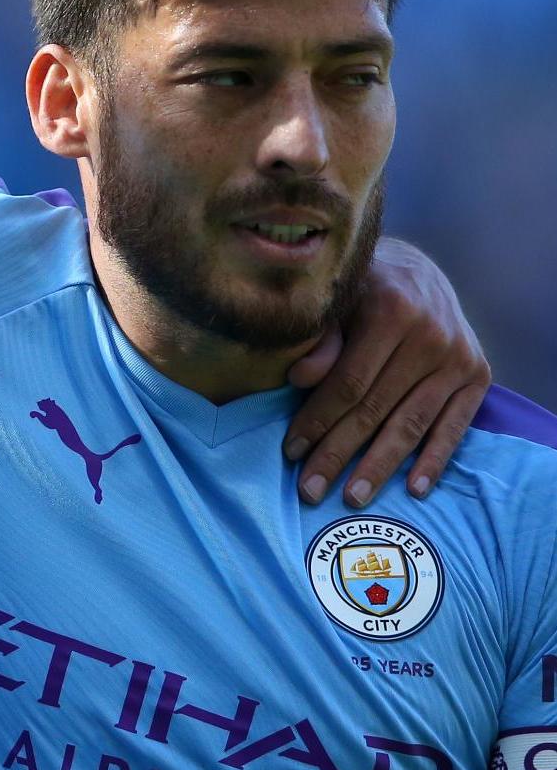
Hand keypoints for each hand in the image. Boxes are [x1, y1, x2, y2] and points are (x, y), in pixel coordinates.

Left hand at [283, 238, 490, 506]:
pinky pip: (454, 426)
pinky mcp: (478, 375)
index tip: (291, 451)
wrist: (415, 272)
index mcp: (391, 311)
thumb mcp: (334, 300)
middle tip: (310, 489)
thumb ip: (319, 338)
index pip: (348, 383)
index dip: (317, 420)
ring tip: (352, 497)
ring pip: (411, 424)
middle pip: (376, 409)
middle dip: (339, 452)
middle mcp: (431, 336)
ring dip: (380, 465)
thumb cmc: (360, 290)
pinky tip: (413, 489)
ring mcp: (458, 358)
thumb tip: (300, 379)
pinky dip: (435, 460)